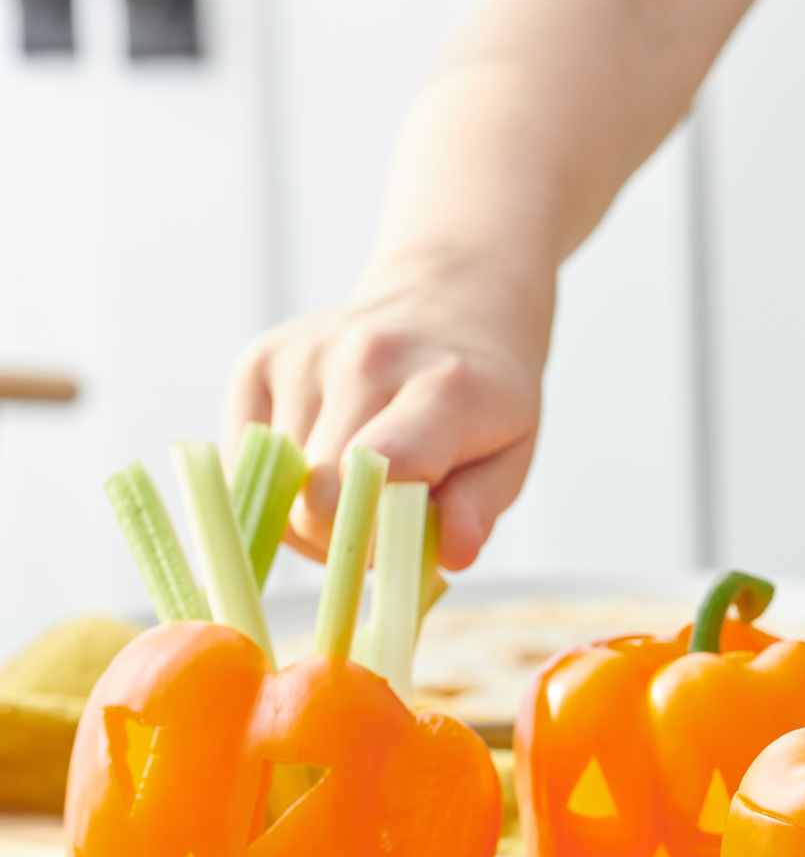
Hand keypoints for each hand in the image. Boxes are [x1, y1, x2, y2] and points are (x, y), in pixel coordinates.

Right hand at [222, 258, 547, 570]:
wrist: (446, 303)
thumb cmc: (481, 399)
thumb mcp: (509, 456)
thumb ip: (479, 509)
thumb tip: (453, 553)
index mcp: (442, 386)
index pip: (383, 467)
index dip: (378, 531)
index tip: (397, 544)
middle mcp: (366, 358)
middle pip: (317, 497)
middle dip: (343, 537)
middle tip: (380, 522)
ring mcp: (303, 355)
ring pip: (275, 487)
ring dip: (308, 514)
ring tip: (354, 485)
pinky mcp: (257, 359)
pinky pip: (243, 462)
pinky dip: (276, 483)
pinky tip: (319, 460)